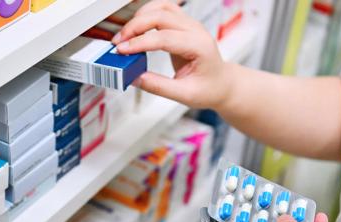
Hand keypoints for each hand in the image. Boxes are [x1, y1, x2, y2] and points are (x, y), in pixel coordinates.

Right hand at [112, 0, 231, 108]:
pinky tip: (136, 27)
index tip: (122, 51)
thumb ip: (159, 86)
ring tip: (125, 35)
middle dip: (135, 27)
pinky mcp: (183, 25)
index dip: (140, 43)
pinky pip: (164, 9)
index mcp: (199, 47)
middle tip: (118, 43)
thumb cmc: (209, 88)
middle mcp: (196, 31)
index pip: (165, 38)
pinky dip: (147, 14)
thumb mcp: (184, 95)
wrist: (221, 83)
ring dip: (140, 17)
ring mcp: (190, 25)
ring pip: (162, 7)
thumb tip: (134, 77)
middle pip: (161, 16)